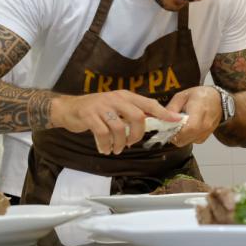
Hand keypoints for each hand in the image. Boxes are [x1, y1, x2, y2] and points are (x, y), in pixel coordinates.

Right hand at [51, 91, 182, 154]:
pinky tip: (104, 149)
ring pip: (119, 128)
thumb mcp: (116, 108)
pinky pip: (102, 134)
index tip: (176, 120)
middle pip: (137, 117)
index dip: (163, 112)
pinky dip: (105, 145)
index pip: (149, 103)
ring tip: (115, 149)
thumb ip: (131, 113)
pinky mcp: (89, 115)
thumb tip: (152, 123)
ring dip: (119, 143)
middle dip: (137, 135)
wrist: (69, 109)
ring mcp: (102, 106)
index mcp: (125, 96)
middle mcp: (116, 98)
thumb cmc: (96, 111)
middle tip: (130, 144)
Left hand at [166, 87, 223, 146]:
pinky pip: (192, 141)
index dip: (174, 131)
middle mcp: (204, 125)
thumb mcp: (182, 96)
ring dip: (179, 137)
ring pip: (187, 142)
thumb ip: (172, 108)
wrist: (217, 99)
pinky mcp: (205, 137)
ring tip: (179, 125)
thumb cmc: (200, 95)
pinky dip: (186, 137)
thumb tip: (162, 119)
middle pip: (184, 140)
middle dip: (173, 135)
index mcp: (199, 112)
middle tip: (170, 126)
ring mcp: (206, 133)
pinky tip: (186, 127)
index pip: (187, 129)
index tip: (166, 126)